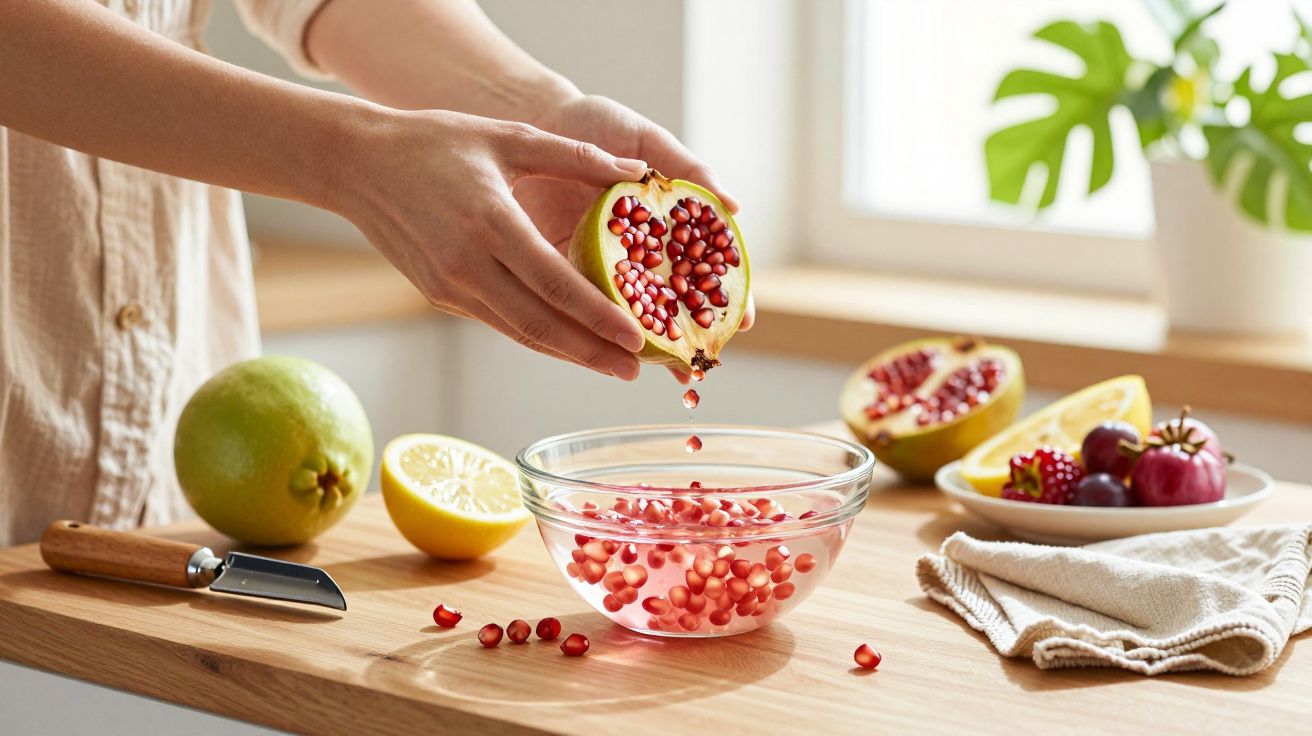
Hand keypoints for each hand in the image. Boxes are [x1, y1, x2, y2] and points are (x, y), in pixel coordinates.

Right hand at [332, 108, 651, 379]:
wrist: (356, 164)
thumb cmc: (435, 142)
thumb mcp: (508, 136)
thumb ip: (575, 157)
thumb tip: (635, 173)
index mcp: (490, 223)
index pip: (555, 284)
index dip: (599, 316)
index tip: (638, 337)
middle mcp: (468, 265)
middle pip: (541, 324)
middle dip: (592, 352)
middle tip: (635, 371)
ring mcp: (450, 287)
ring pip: (520, 332)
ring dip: (568, 353)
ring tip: (611, 365)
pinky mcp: (440, 296)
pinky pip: (500, 322)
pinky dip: (538, 335)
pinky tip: (570, 341)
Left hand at [521, 95, 755, 381]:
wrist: (532, 120)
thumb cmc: (595, 124)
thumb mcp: (644, 139)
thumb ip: (686, 168)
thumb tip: (733, 205)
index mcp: (662, 224)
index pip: (703, 264)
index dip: (724, 293)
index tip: (742, 320)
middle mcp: (634, 250)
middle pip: (669, 299)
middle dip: (687, 332)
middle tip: (700, 358)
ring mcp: (597, 263)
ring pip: (625, 311)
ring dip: (643, 341)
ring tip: (661, 366)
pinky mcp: (556, 268)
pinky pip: (575, 303)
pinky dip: (589, 326)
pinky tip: (604, 348)